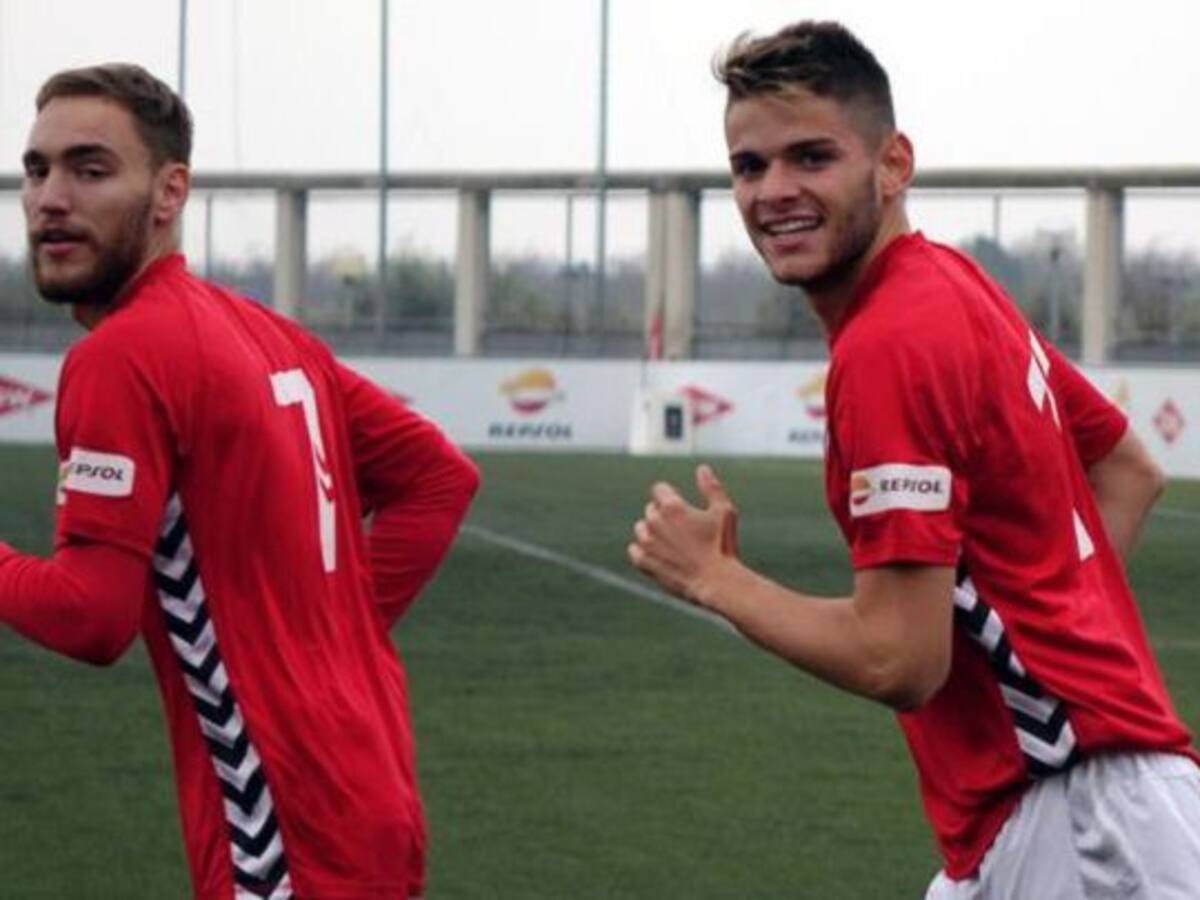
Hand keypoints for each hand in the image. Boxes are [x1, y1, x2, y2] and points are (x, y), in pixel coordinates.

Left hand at [627, 464, 739, 606]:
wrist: (716, 581)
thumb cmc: (723, 545)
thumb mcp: (724, 511)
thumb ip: (711, 488)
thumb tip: (702, 468)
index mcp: (672, 507)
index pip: (659, 489)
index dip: (670, 495)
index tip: (681, 505)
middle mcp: (655, 522)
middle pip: (651, 509)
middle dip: (664, 514)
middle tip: (683, 528)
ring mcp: (647, 544)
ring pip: (641, 529)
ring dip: (652, 531)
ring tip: (672, 542)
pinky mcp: (645, 563)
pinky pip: (634, 551)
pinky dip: (642, 550)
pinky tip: (657, 553)